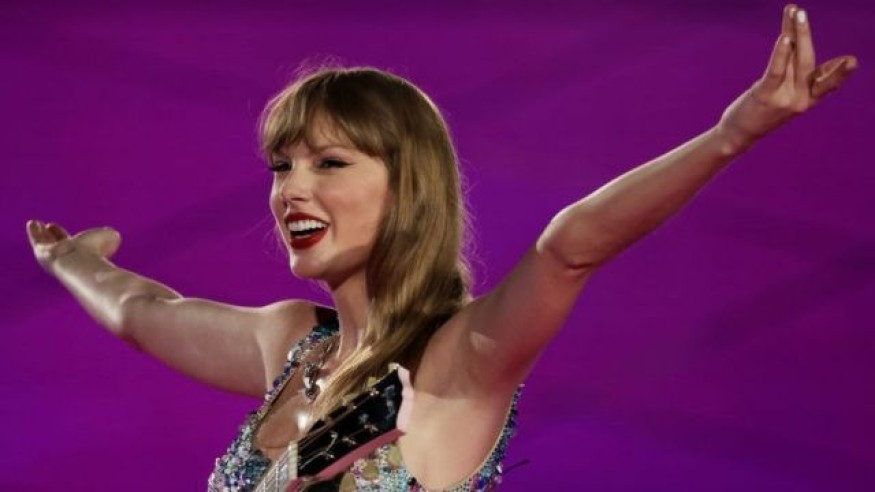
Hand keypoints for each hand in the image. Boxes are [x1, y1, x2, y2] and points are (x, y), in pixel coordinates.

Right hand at [26, 220, 120, 271]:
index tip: (78, 235)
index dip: (80, 240)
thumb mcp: (110, 238)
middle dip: (56, 236)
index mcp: (84, 255)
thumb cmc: (98, 251)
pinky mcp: (42, 253)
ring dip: (41, 234)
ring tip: (35, 223)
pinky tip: (31, 223)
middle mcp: (68, 257)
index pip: (79, 247)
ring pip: (46, 243)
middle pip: (60, 244)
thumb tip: (109, 231)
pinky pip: (37, 241)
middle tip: (51, 226)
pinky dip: (34, 232)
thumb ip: (110, 234)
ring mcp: (54, 256)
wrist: (81, 263)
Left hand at [718, 4, 856, 150]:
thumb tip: (822, 61)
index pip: (828, 83)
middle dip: (806, 35)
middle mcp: (800, 100)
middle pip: (808, 61)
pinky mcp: (766, 95)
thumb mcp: (786, 99)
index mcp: (808, 101)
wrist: (738, 135)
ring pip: (794, 60)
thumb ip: (801, 80)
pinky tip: (784, 37)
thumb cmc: (762, 113)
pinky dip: (781, 52)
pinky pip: (777, 70)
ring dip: (794, 33)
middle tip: (803, 13)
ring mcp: (784, 98)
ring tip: (794, 13)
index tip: (850, 62)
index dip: (838, 71)